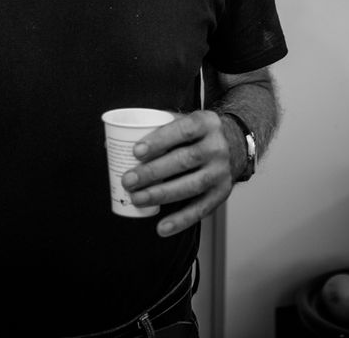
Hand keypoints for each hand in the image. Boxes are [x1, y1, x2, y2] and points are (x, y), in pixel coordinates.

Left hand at [120, 110, 233, 237]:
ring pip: (191, 186)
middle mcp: (217, 146)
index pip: (183, 129)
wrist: (236, 143)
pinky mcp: (223, 193)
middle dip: (153, 172)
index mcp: (206, 122)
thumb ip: (155, 128)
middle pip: (184, 160)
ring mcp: (222, 171)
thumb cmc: (198, 133)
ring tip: (137, 199)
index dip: (159, 140)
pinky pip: (201, 209)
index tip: (136, 151)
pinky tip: (161, 227)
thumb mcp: (185, 120)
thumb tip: (112, 145)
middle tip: (128, 180)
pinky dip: (181, 220)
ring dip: (162, 195)